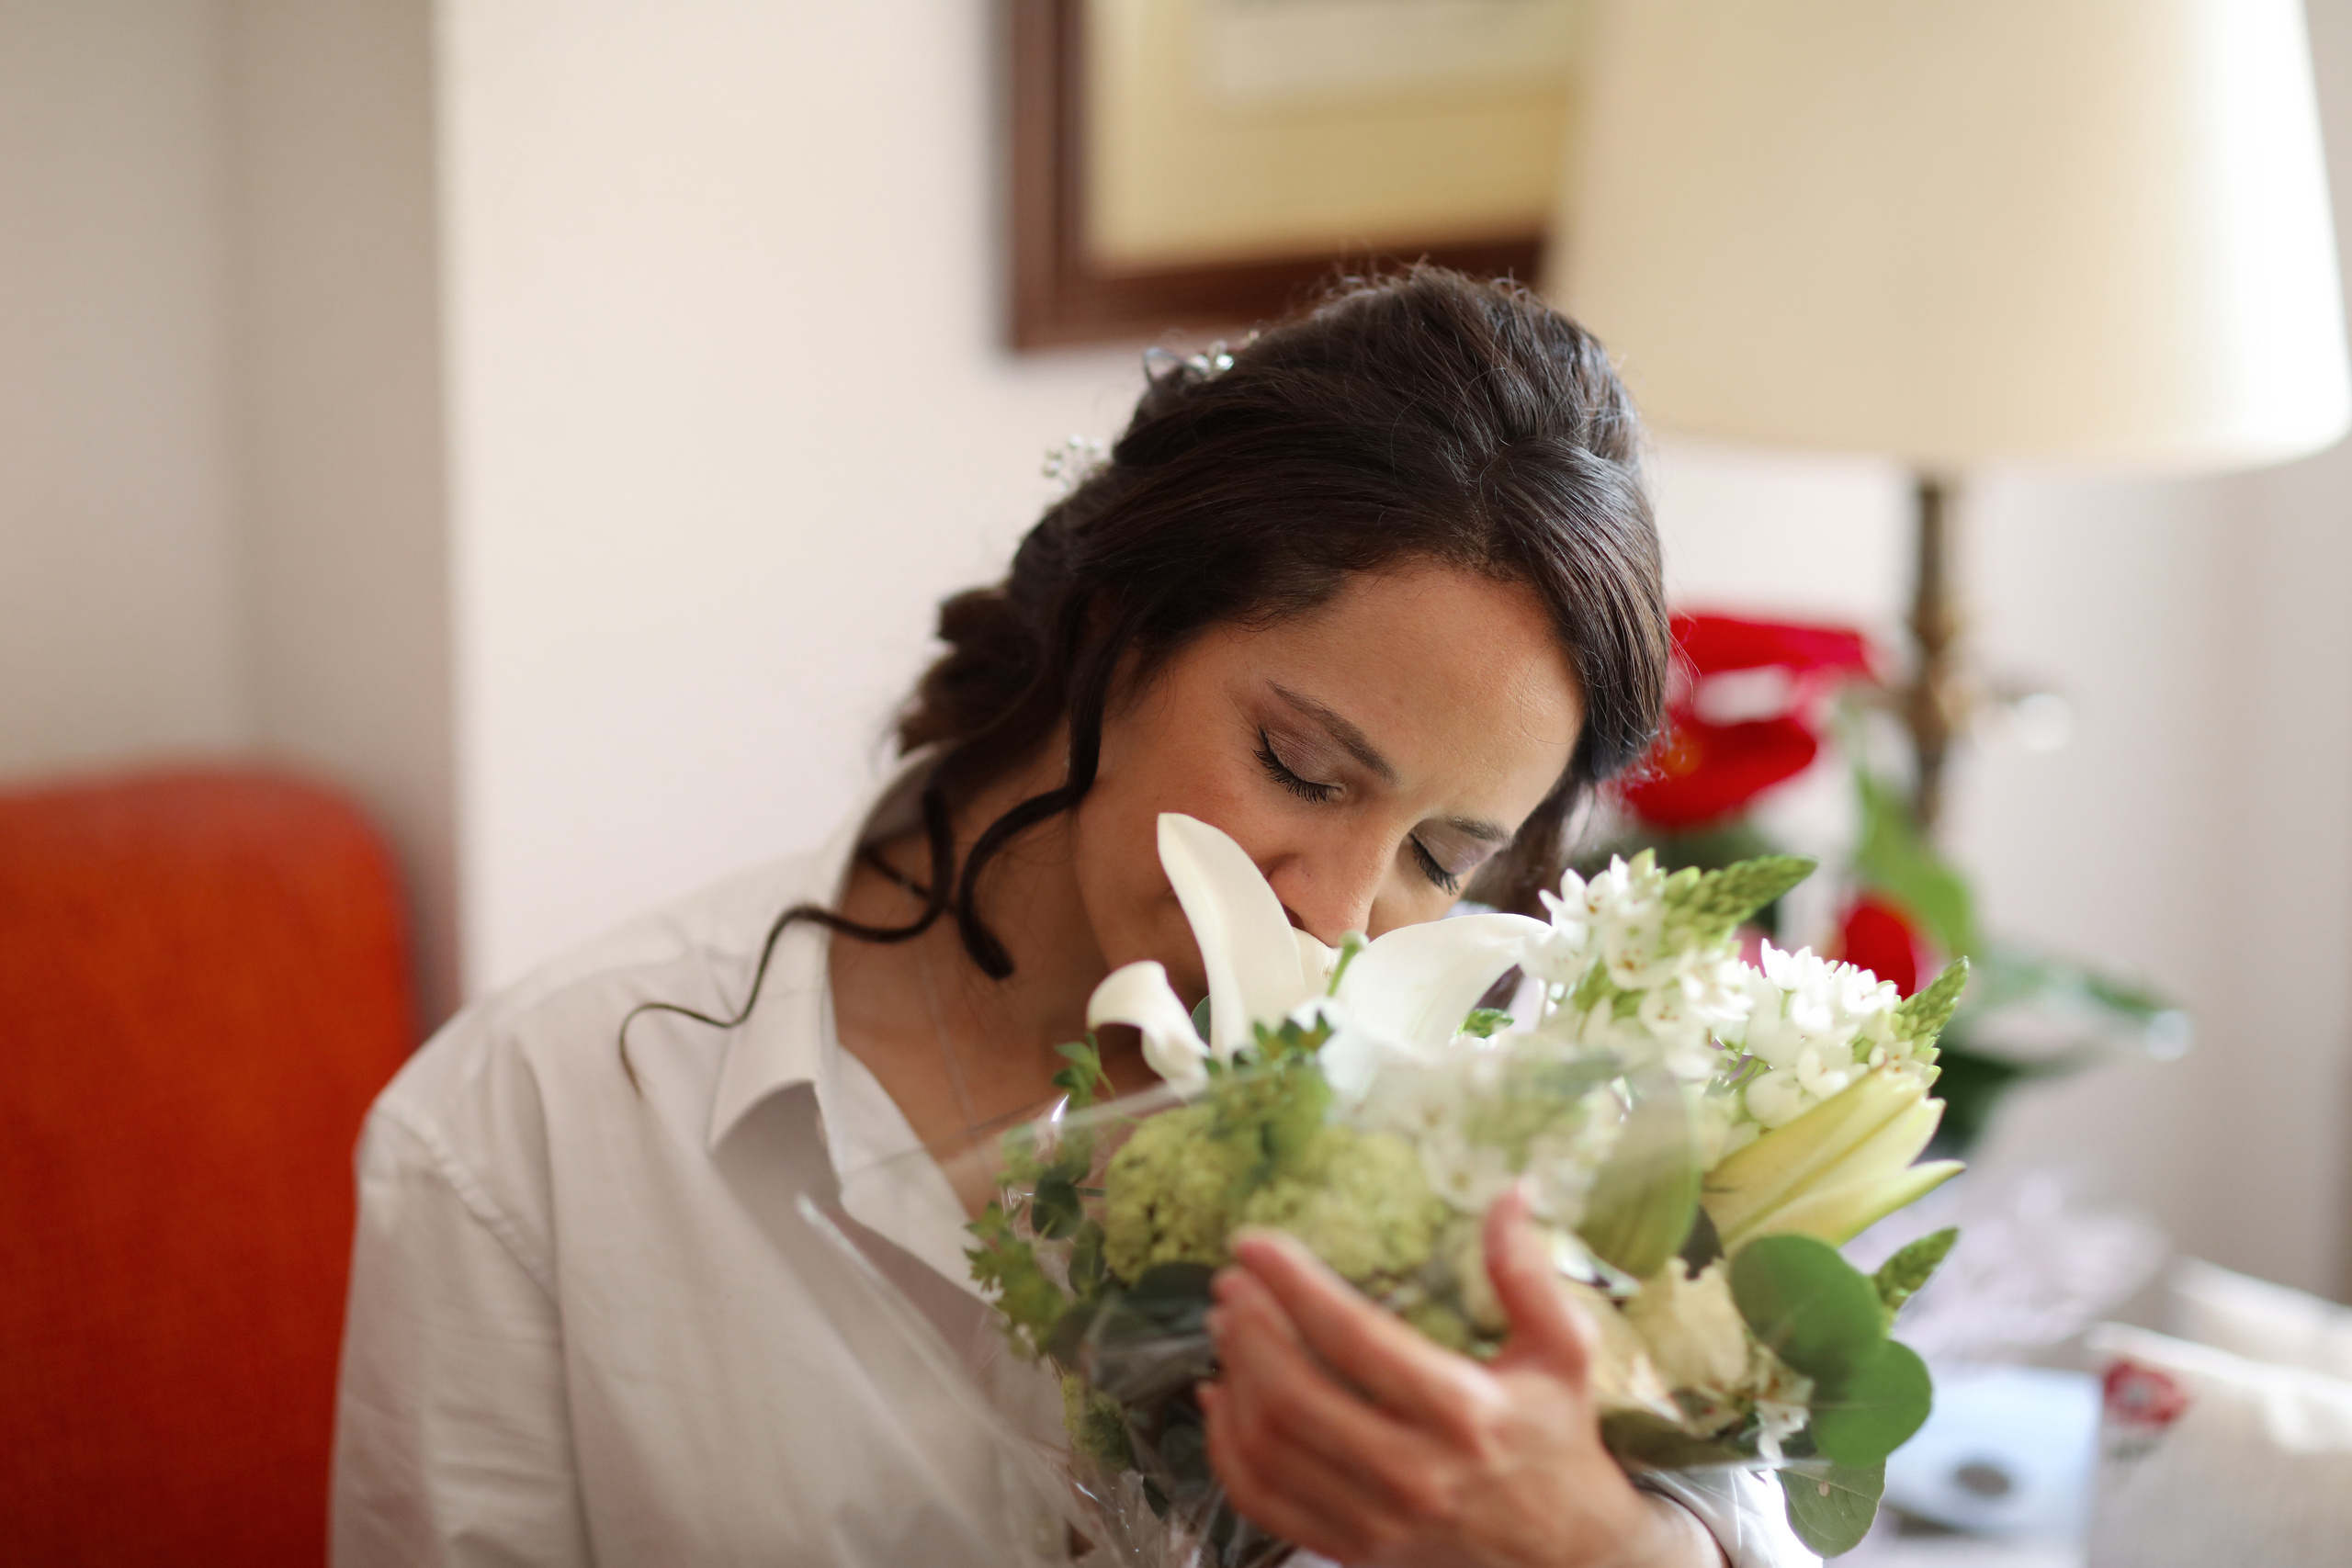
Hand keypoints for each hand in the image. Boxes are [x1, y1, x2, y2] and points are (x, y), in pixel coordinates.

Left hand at [1199, 1187, 1724, 1567]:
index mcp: (1466, 1411)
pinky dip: (1226, 1447)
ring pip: (1268, 1446)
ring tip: (1226, 1326)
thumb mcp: (1564, 1351)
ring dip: (1233, 1377)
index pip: (1354, 1336)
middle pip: (1294, 1394)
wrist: (1566, 1557)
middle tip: (1230, 1283)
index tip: (1252, 1242)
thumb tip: (1512, 1190)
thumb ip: (1528, 1272)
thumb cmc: (1559, 1439)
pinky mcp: (1352, 1549)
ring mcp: (1377, 1520)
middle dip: (1248, 1328)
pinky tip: (1220, 1399)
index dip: (1292, 1282)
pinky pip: (1261, 1500)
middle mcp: (1415, 1471)